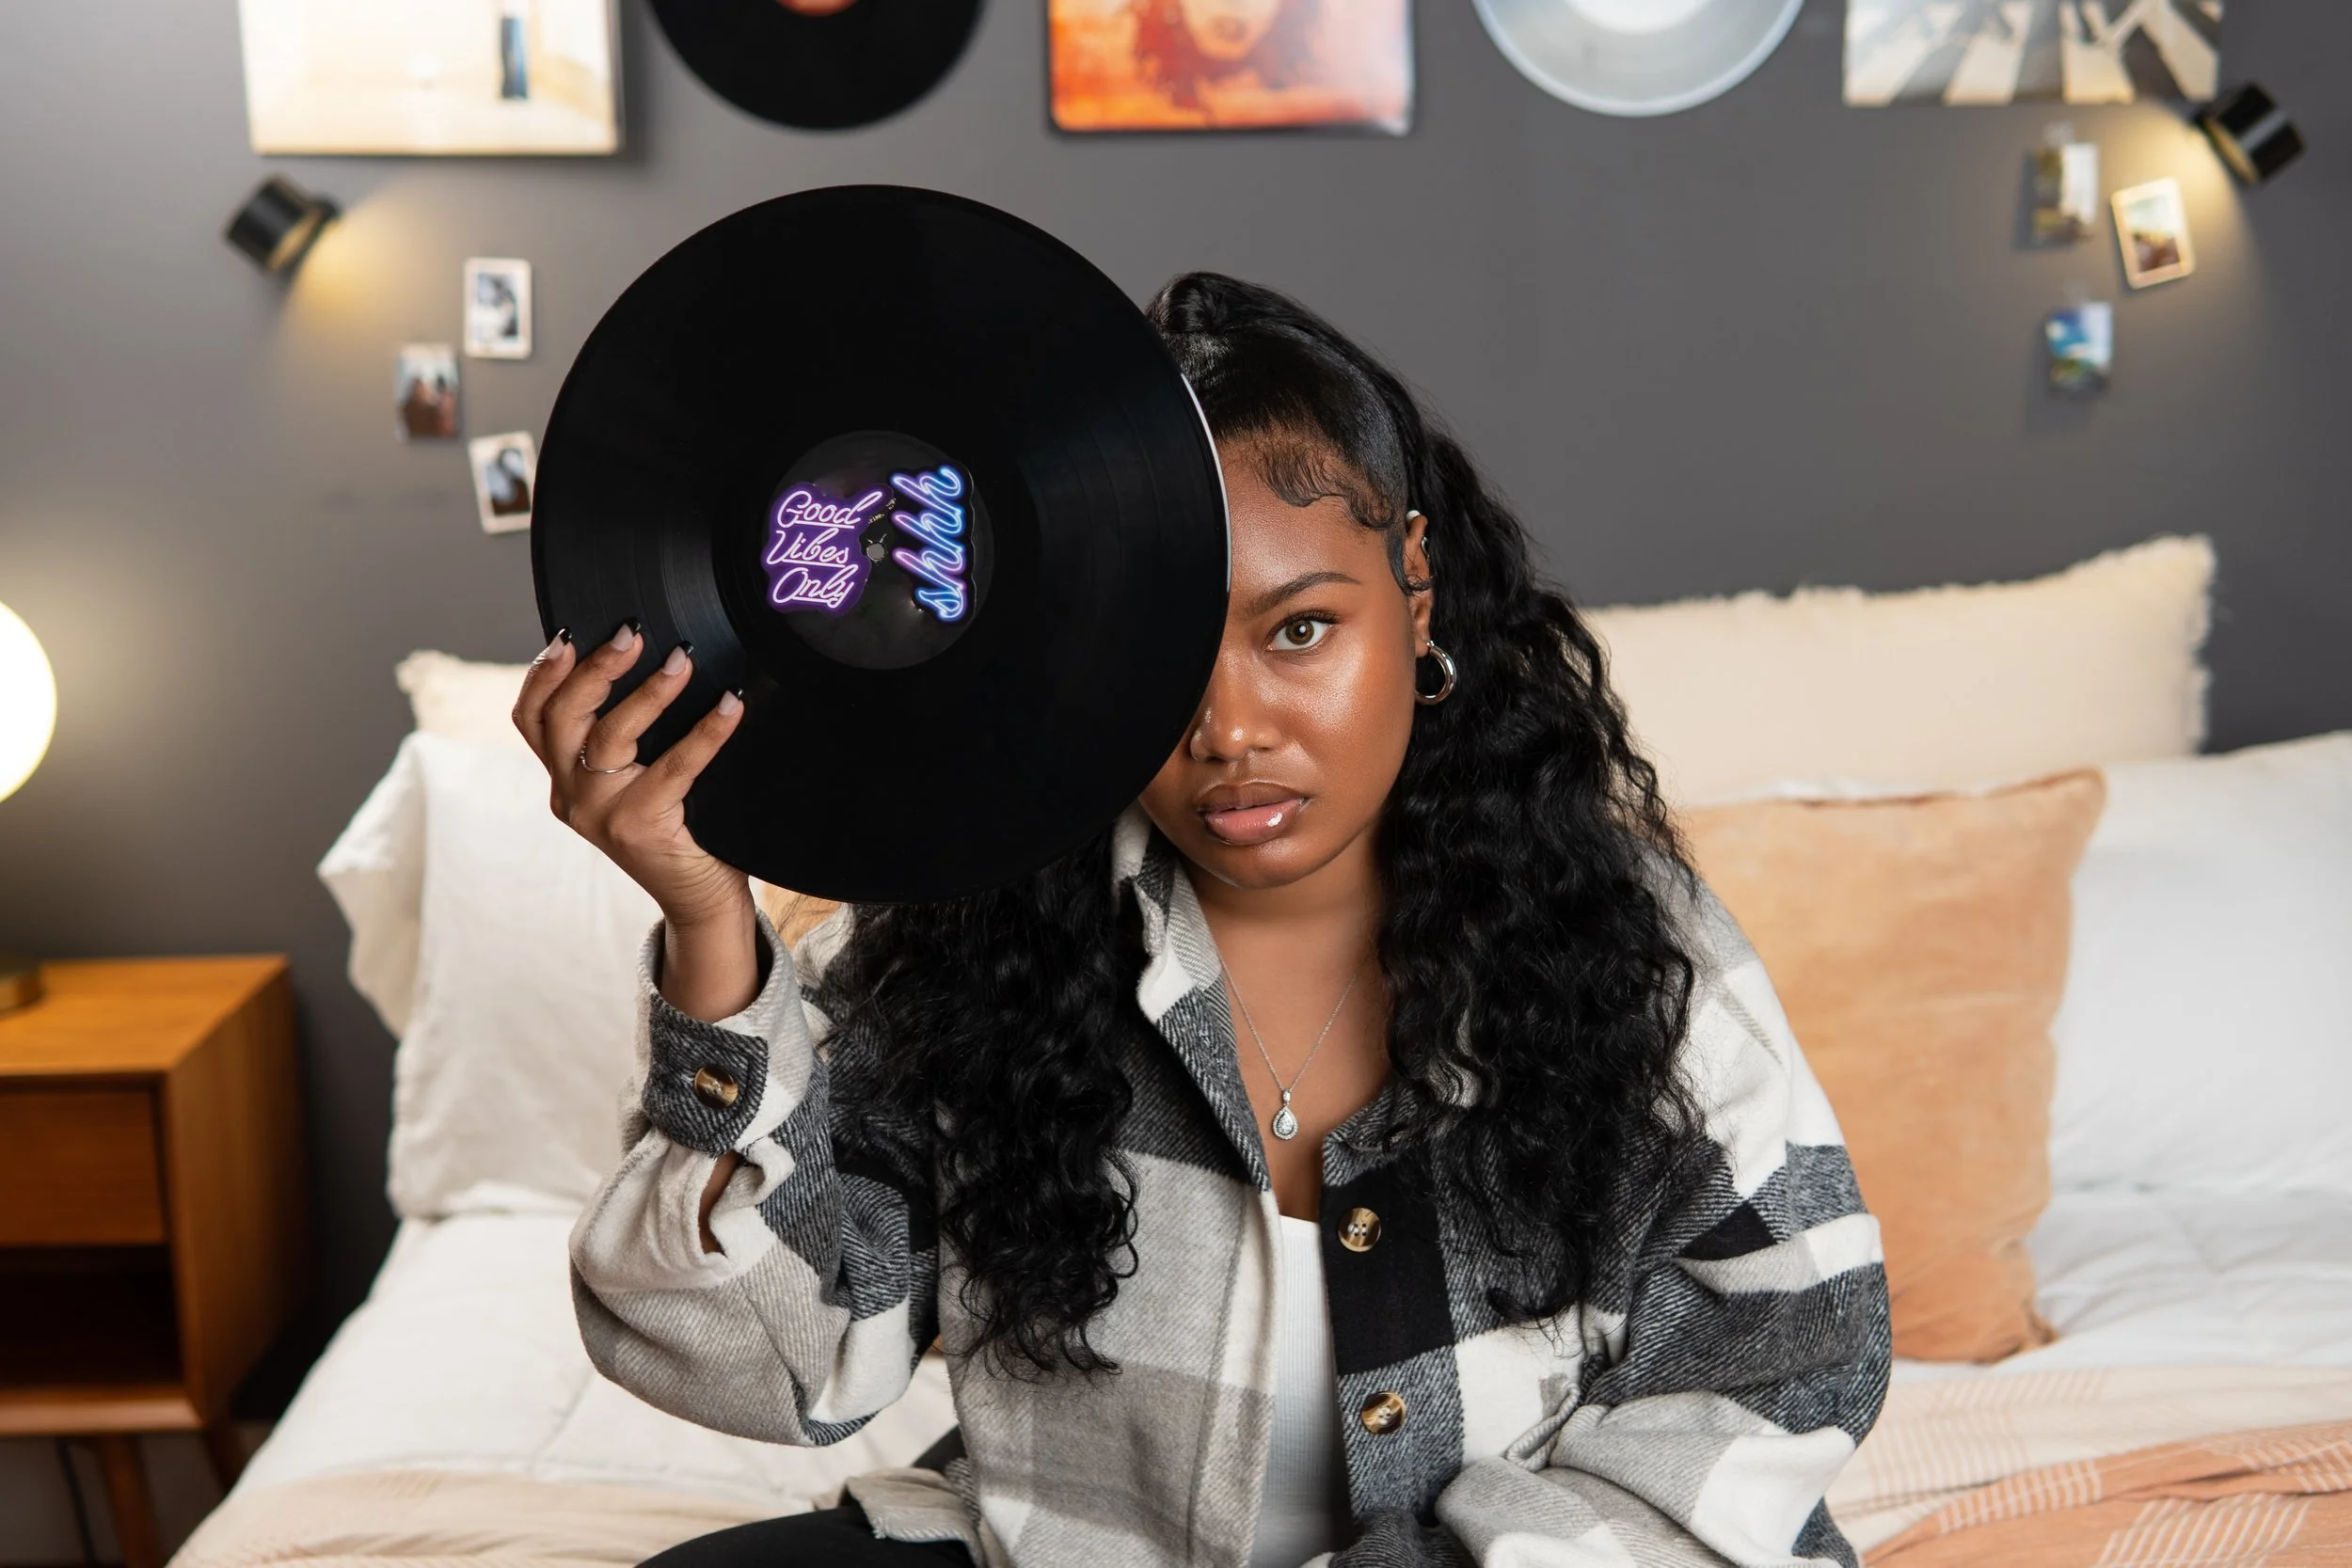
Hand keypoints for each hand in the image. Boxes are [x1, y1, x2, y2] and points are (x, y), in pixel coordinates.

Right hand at [513, 622, 759, 1017]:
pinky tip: (730, 706)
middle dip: (594, 668)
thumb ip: (624, 737)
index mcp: (563, 781)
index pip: (530, 719)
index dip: (542, 673)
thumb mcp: (634, 779)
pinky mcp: (640, 828)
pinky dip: (705, 731)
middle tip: (632, 633)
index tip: (568, 633)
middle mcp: (570, 797)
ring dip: (648, 692)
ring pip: (608, 736)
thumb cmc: (677, 828)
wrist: (699, 900)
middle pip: (561, 718)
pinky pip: (674, 767)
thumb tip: (652, 657)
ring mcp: (601, 815)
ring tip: (682, 659)